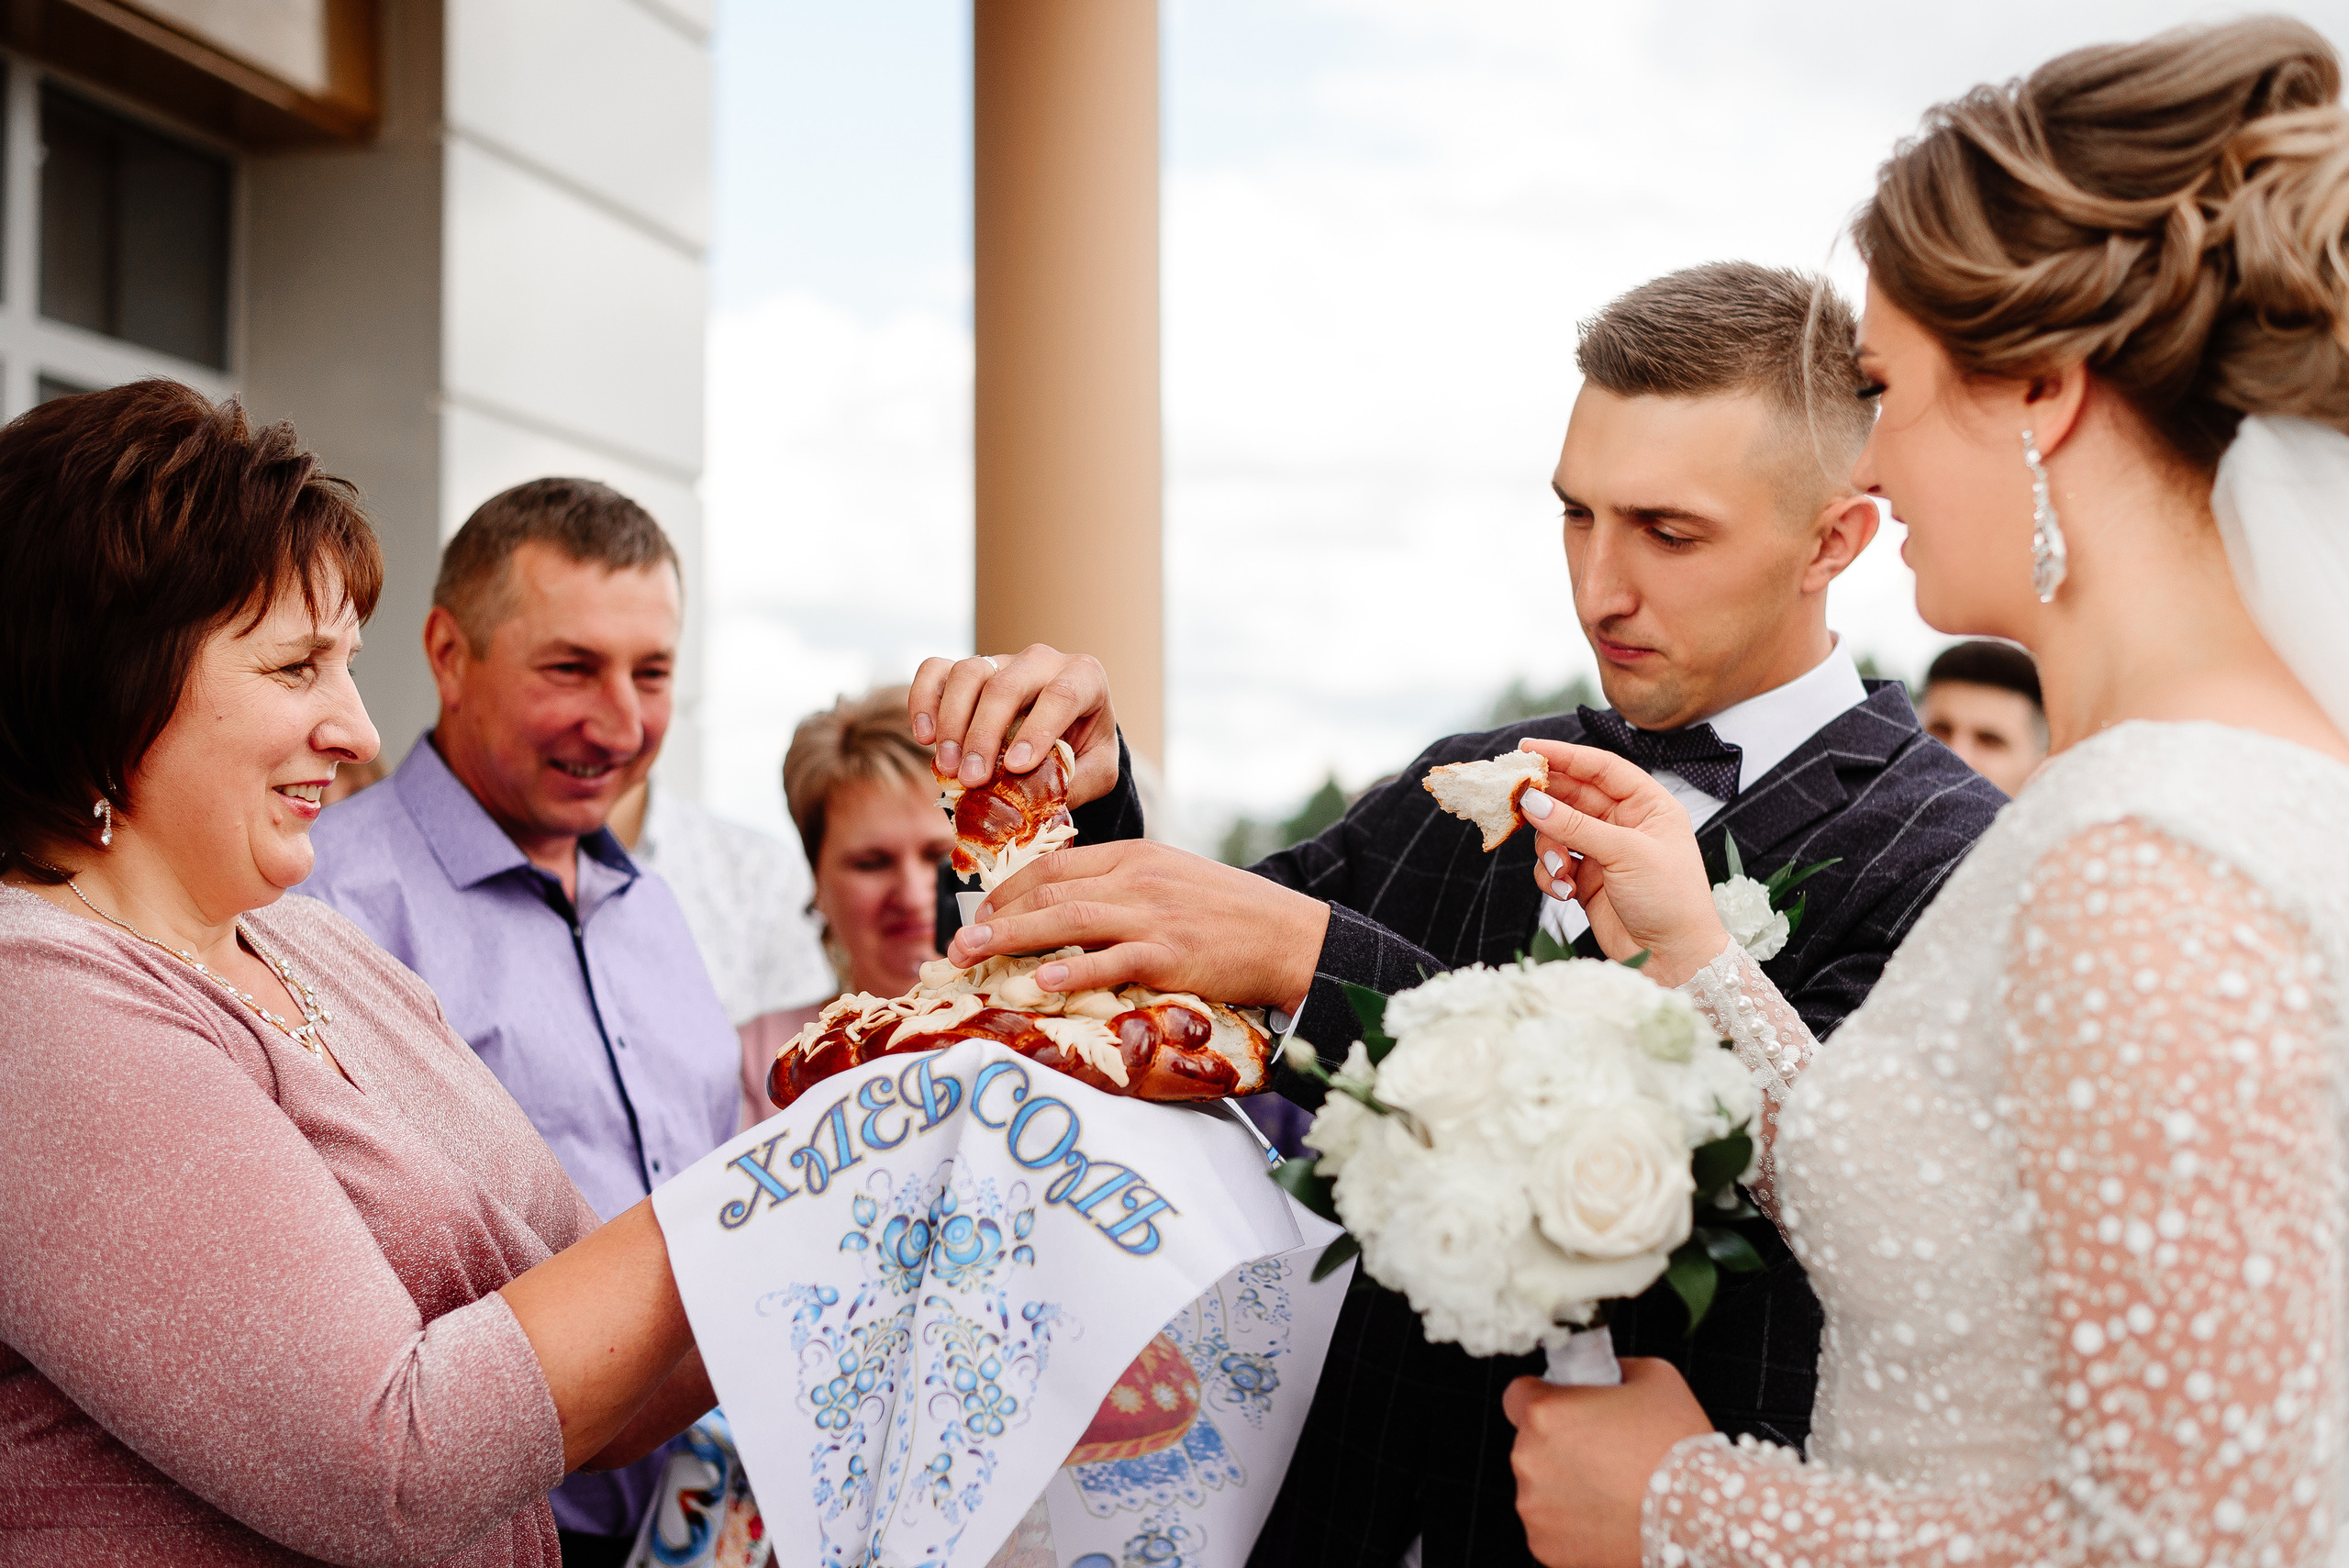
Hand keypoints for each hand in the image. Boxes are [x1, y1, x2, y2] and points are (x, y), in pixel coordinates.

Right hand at [910, 644, 1119, 807]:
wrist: (1068, 732)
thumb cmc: (1084, 748)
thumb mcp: (1098, 770)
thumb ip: (1078, 783)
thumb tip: (1037, 801)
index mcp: (1084, 677)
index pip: (1062, 694)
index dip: (1037, 731)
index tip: (1016, 767)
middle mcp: (1042, 661)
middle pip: (1007, 684)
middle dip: (984, 734)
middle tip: (972, 778)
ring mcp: (1002, 661)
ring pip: (969, 672)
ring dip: (952, 723)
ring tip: (947, 767)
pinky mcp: (969, 670)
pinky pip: (937, 669)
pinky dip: (923, 699)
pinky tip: (924, 736)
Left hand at [944, 839, 1329, 1008]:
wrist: (1291, 935)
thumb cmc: (1233, 915)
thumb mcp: (1174, 882)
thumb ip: (1126, 889)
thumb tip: (1075, 912)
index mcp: (1135, 856)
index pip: (1055, 866)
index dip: (1009, 890)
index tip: (981, 912)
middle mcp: (1137, 879)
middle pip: (1049, 891)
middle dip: (995, 917)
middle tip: (957, 943)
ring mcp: (1152, 916)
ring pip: (1067, 920)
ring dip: (1011, 939)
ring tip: (973, 955)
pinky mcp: (1171, 954)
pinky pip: (1111, 960)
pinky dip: (1072, 970)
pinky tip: (1039, 980)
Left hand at [1503, 1358, 1710, 1567]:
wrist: (1703, 1516)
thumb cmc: (1678, 1445)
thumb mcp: (1652, 1376)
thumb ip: (1611, 1369)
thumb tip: (1600, 1374)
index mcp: (1545, 1413)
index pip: (1517, 1394)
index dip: (1544, 1396)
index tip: (1567, 1406)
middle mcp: (1528, 1459)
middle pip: (1530, 1442)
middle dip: (1560, 1443)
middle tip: (1605, 1449)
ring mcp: (1535, 1507)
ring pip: (1539, 1485)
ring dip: (1565, 1483)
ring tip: (1613, 1486)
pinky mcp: (1546, 1547)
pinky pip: (1551, 1525)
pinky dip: (1573, 1522)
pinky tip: (1609, 1515)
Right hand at [1517, 740, 1728, 986]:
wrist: (1674, 959)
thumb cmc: (1671, 899)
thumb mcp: (1626, 854)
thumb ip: (1575, 826)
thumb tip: (1532, 801)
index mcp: (1648, 805)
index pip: (1602, 768)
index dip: (1565, 755)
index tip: (1528, 749)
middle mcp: (1626, 824)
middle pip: (1574, 797)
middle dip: (1546, 802)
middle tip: (1515, 800)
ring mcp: (1605, 852)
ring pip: (1558, 832)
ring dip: (1550, 849)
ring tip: (1559, 870)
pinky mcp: (1588, 880)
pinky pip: (1555, 865)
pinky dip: (1552, 875)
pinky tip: (1565, 891)